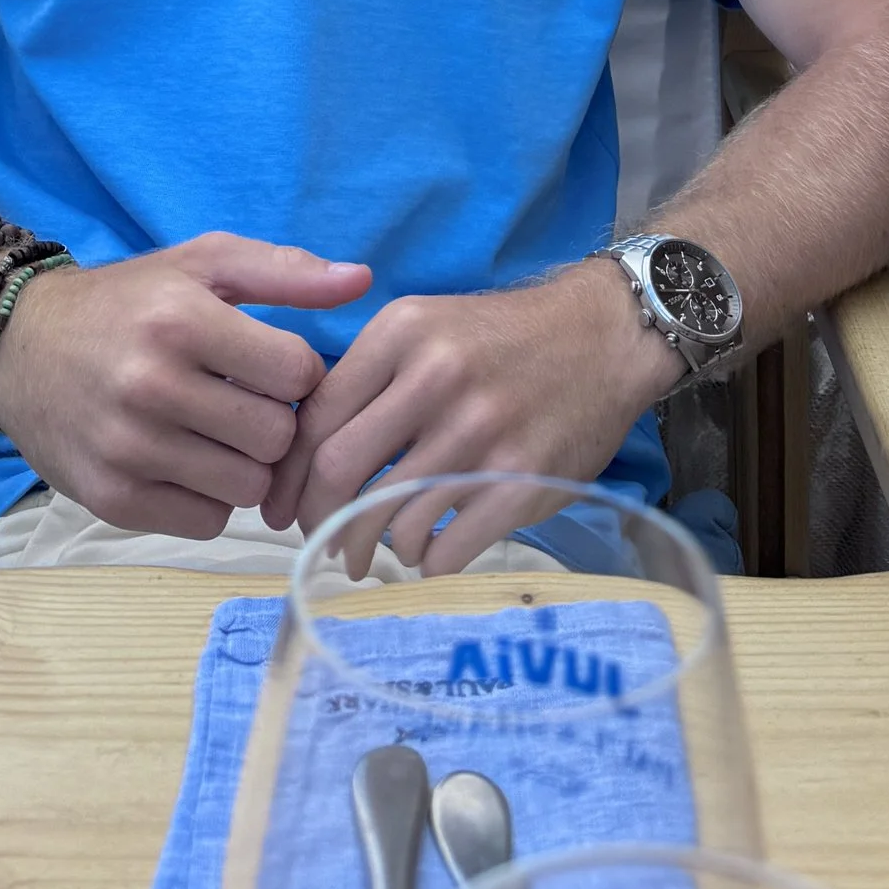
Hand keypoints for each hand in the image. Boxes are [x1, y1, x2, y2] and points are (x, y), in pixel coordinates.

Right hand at [0, 231, 370, 539]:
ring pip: (248, 488)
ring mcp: (128, 450)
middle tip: (244, 402)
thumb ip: (285, 271)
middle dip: (272, 421)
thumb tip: (362, 281)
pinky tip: (186, 461)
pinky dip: (209, 498)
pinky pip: (208, 522)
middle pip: (277, 438)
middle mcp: (152, 386)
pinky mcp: (112, 499)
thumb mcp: (201, 263)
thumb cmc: (127, 301)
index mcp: (181, 321)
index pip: (298, 373)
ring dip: (245, 465)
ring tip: (217, 432)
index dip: (295, 371)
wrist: (18, 346)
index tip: (271, 364)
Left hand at [260, 260, 680, 572]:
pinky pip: (445, 548)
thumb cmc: (502, 337)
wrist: (604, 336)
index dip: (291, 477)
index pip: (317, 419)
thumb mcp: (426, 327)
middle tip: (320, 542)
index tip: (284, 508)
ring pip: (390, 519)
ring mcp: (481, 434)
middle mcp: (436, 379)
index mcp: (402, 333)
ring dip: (369, 550)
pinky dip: (425, 561)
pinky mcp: (521, 481)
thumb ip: (367, 377)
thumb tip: (303, 454)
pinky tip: (427, 552)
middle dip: (319, 522)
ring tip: (369, 556)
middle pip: (341, 473)